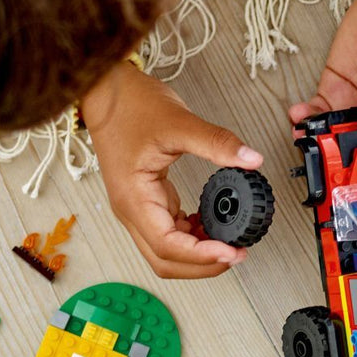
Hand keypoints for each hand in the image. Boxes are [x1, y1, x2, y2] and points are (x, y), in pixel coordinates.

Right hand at [82, 63, 263, 278]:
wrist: (105, 90)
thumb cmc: (129, 106)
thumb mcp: (179, 121)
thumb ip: (217, 143)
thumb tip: (251, 159)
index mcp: (134, 198)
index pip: (168, 246)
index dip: (201, 256)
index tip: (230, 252)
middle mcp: (132, 210)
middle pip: (165, 260)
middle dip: (202, 265)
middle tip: (236, 254)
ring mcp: (137, 207)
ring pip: (166, 250)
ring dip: (197, 254)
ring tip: (229, 242)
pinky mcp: (146, 200)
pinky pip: (168, 231)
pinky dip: (191, 236)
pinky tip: (213, 225)